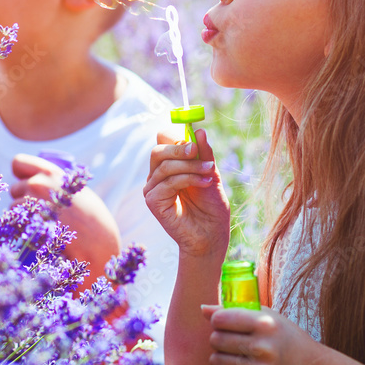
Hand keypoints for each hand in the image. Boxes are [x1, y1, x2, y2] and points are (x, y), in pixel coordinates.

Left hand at [9, 154, 120, 266]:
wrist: (98, 243)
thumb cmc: (93, 219)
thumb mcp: (76, 190)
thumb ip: (56, 184)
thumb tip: (38, 183)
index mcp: (51, 173)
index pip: (18, 162)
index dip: (21, 174)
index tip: (28, 184)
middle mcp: (37, 184)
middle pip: (15, 189)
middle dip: (23, 200)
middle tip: (42, 212)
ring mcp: (31, 205)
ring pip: (13, 208)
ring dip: (23, 217)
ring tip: (44, 226)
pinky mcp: (26, 225)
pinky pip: (14, 225)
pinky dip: (22, 230)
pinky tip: (39, 235)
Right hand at [143, 128, 229, 257]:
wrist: (212, 234)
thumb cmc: (212, 207)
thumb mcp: (211, 173)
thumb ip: (204, 154)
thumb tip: (199, 130)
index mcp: (169, 166)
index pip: (163, 142)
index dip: (176, 135)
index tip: (196, 138)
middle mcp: (156, 176)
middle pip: (158, 151)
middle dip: (179, 147)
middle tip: (197, 150)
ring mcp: (152, 189)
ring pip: (165, 165)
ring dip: (190, 166)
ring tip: (209, 171)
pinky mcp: (153, 202)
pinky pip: (168, 182)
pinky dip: (188, 178)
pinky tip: (204, 182)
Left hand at [202, 304, 321, 364]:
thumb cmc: (285, 339)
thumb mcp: (267, 318)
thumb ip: (235, 311)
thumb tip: (203, 309)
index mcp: (265, 323)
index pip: (221, 319)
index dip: (217, 321)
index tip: (222, 325)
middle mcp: (263, 347)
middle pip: (216, 340)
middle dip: (217, 341)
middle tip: (226, 344)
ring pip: (218, 362)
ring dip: (218, 361)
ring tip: (228, 359)